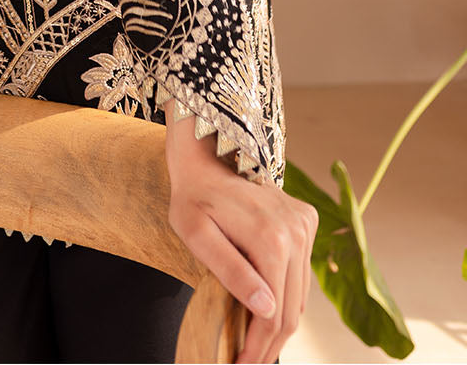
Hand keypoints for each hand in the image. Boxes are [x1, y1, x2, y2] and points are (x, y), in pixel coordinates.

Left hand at [164, 110, 316, 364]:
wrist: (205, 153)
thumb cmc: (192, 196)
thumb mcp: (196, 235)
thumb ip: (231, 271)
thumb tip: (266, 309)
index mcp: (272, 238)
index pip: (274, 314)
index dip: (258, 347)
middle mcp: (297, 231)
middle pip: (292, 310)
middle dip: (270, 344)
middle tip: (248, 363)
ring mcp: (304, 224)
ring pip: (301, 294)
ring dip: (281, 324)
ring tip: (257, 347)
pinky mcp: (305, 219)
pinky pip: (301, 273)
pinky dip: (287, 296)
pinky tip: (268, 310)